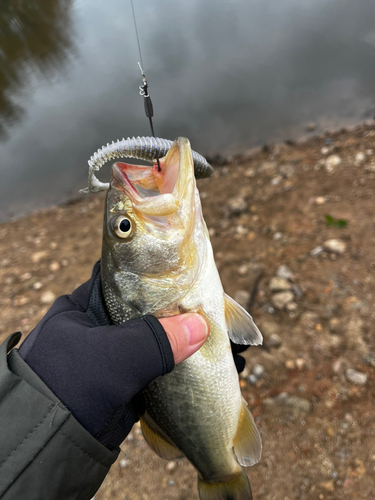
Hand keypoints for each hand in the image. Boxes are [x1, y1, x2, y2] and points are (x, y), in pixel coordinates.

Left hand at [18, 261, 207, 449]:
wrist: (47, 448)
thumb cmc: (70, 386)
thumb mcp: (114, 356)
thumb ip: (157, 340)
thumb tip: (201, 327)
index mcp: (84, 306)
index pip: (127, 282)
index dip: (159, 280)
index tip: (192, 280)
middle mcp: (97, 328)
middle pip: (146, 313)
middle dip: (180, 315)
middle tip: (214, 310)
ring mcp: (111, 357)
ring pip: (154, 343)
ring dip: (183, 345)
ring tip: (222, 341)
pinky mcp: (122, 384)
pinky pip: (156, 371)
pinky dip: (179, 370)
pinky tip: (207, 369)